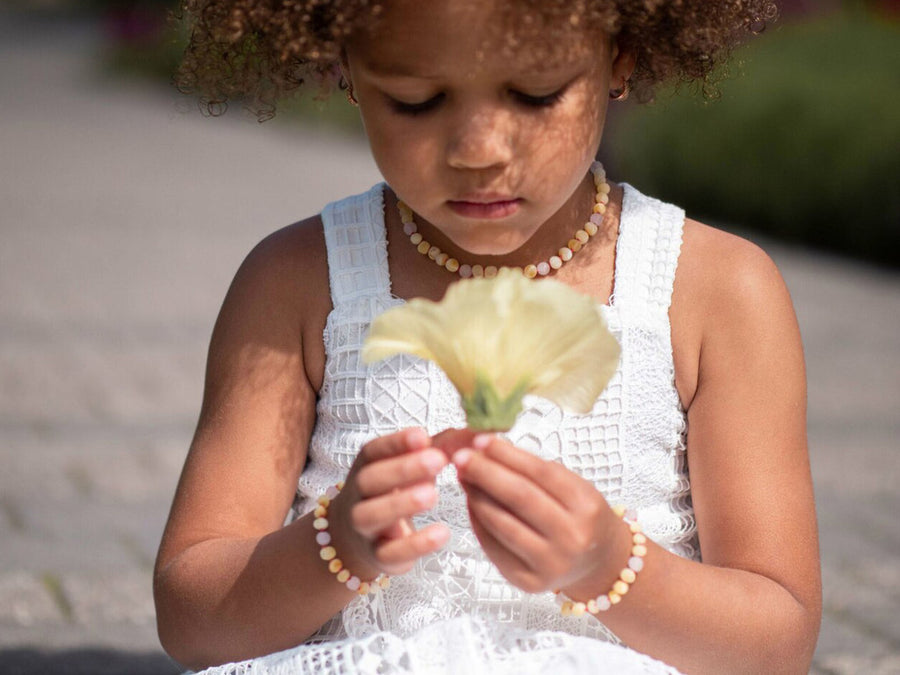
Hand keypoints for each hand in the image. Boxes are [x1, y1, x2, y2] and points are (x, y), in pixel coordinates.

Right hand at [327, 428, 450, 577]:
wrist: (355, 539)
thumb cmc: (391, 493)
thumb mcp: (404, 469)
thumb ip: (431, 452)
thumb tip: (465, 437)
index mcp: (364, 468)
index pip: (372, 451)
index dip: (396, 443)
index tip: (423, 436)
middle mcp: (357, 496)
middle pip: (369, 480)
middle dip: (402, 469)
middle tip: (438, 460)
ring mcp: (363, 528)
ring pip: (372, 515)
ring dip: (401, 503)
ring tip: (433, 495)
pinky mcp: (377, 557)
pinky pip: (390, 553)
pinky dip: (416, 544)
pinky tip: (442, 532)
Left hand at [434, 430, 623, 594]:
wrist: (598, 563)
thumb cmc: (581, 516)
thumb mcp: (573, 486)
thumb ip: (534, 470)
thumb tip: (487, 450)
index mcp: (586, 506)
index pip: (540, 473)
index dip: (507, 455)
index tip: (481, 439)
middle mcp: (571, 538)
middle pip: (519, 498)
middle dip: (485, 473)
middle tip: (461, 456)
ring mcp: (550, 564)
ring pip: (502, 524)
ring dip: (477, 497)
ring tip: (464, 478)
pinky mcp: (529, 582)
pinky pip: (495, 547)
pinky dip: (479, 522)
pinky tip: (473, 504)